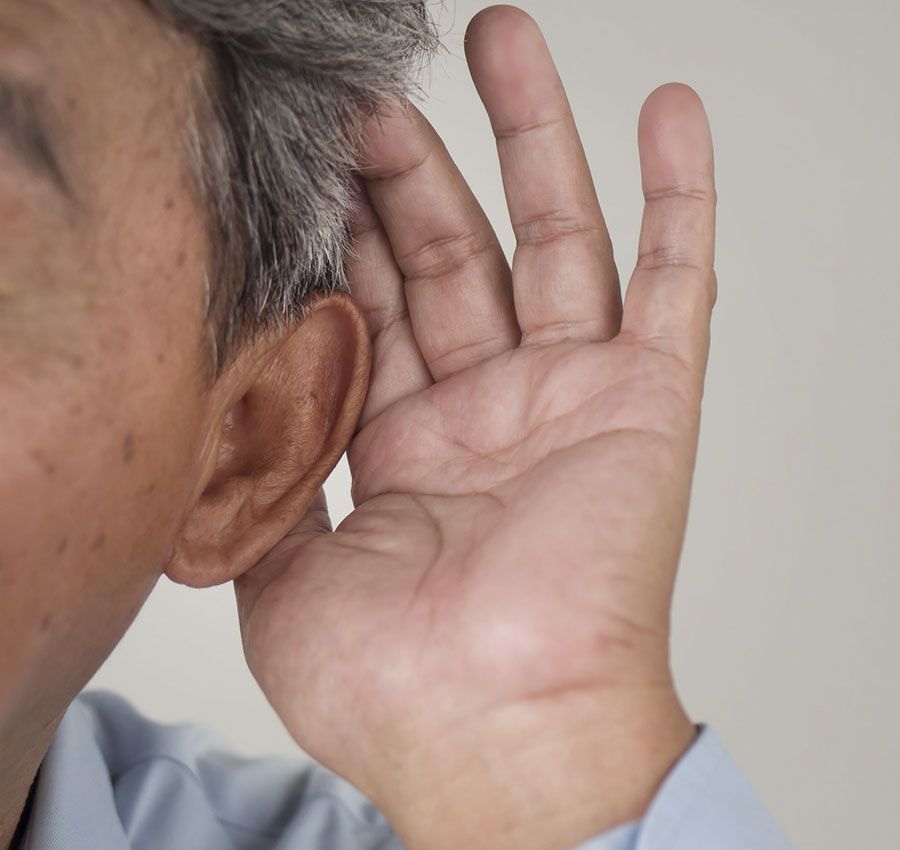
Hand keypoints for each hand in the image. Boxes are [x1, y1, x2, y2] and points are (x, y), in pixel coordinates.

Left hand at [236, 7, 715, 849]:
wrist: (495, 736)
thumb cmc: (396, 686)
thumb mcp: (284, 575)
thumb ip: (266, 481)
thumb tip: (231, 418)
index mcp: (409, 448)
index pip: (377, 310)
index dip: (347, 232)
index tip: (320, 162)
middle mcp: (489, 412)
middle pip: (453, 258)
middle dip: (417, 169)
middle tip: (382, 94)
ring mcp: (569, 398)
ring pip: (556, 242)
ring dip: (534, 145)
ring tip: (507, 47)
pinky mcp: (646, 403)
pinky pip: (675, 285)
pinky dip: (680, 203)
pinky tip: (671, 121)